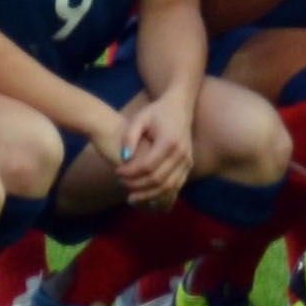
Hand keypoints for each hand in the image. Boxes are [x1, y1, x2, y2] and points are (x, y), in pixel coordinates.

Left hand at [113, 89, 195, 206]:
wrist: (180, 106)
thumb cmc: (156, 112)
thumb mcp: (139, 119)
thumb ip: (129, 137)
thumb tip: (124, 159)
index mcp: (169, 141)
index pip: (147, 166)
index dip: (130, 173)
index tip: (116, 172)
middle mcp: (181, 153)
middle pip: (158, 179)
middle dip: (137, 186)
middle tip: (120, 183)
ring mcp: (187, 160)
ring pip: (169, 186)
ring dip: (149, 195)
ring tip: (131, 198)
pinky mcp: (188, 164)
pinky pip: (176, 185)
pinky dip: (162, 194)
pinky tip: (147, 199)